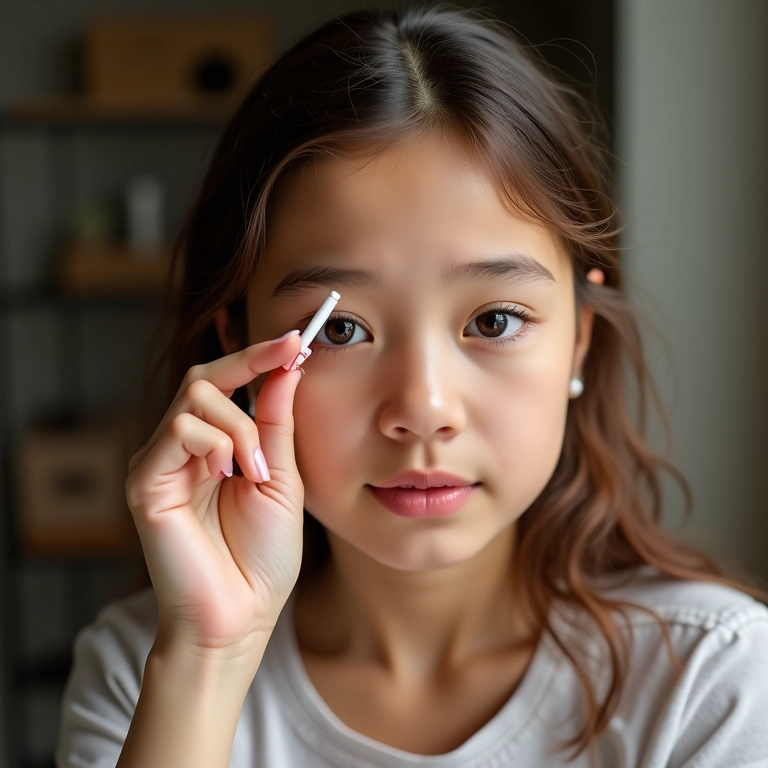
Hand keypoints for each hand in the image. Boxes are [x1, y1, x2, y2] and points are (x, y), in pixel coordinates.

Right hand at [125, 331, 304, 655]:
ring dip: (239, 425)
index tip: (297, 337)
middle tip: (289, 359)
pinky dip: (215, 444)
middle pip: (204, 377)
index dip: (258, 355)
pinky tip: (230, 475)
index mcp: (215, 446)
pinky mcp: (144, 482)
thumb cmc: (262, 556)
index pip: (227, 383)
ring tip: (256, 469)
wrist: (241, 615)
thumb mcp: (281, 477)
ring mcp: (161, 463)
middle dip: (249, 366)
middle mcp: (183, 449)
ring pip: (195, 398)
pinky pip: (178, 431)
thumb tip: (289, 365)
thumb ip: (275, 422)